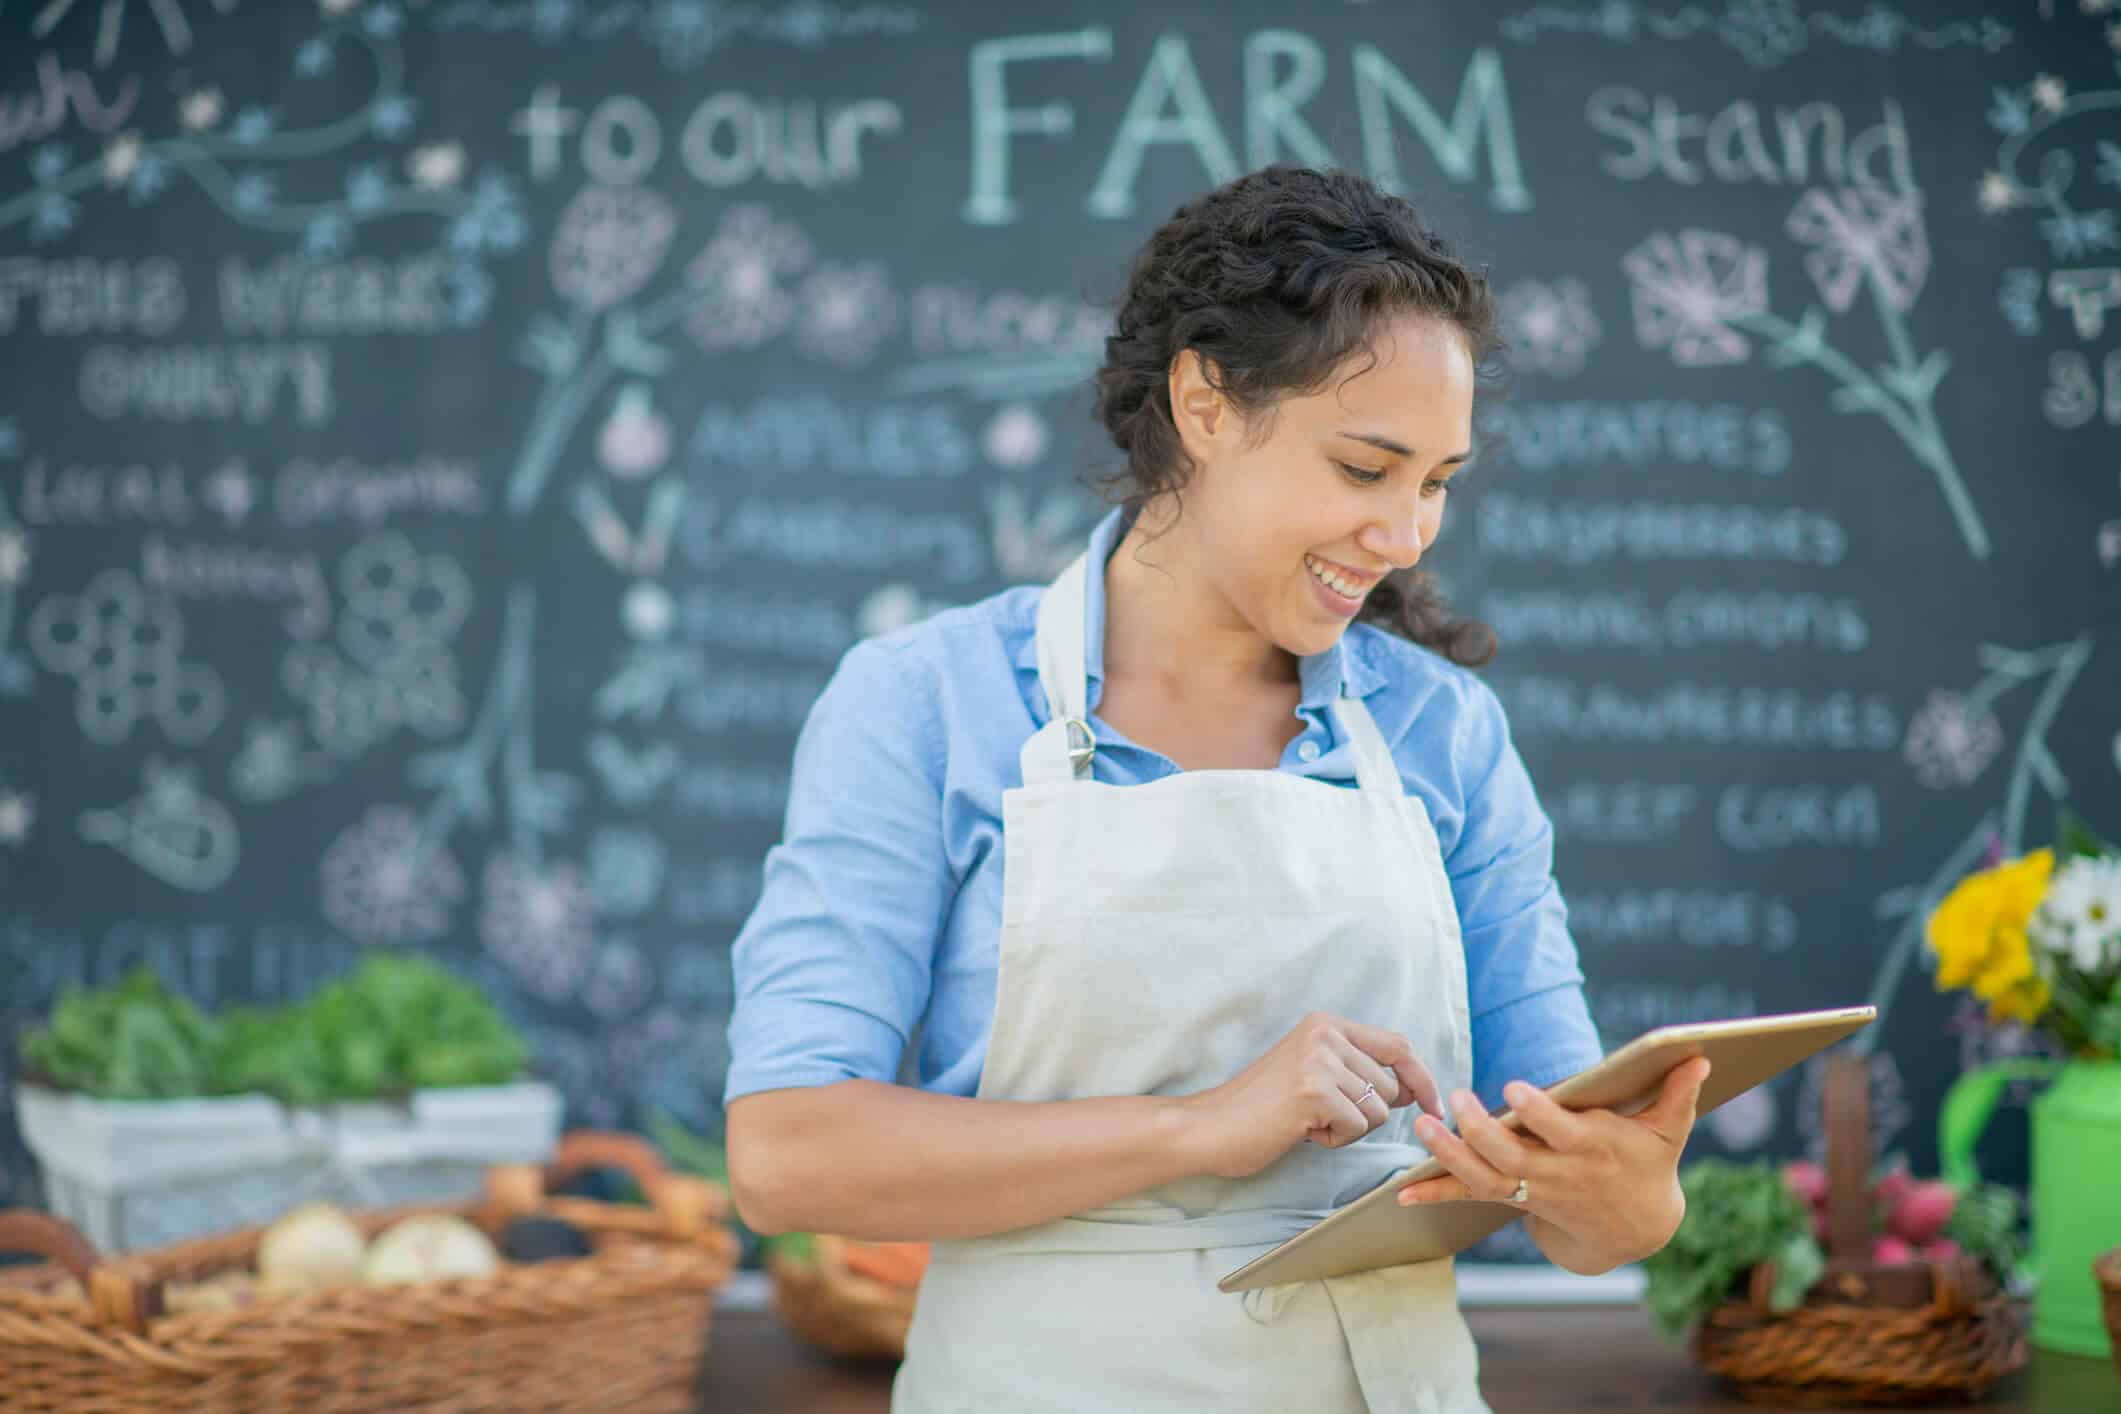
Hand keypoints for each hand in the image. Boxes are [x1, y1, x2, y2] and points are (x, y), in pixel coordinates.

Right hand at [1182, 1012, 1445, 1180]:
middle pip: (1390, 1087)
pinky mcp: (1313, 1091)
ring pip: (1377, 1112)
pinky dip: (1334, 1139)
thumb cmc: (1261, 1108)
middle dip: (1367, 1114)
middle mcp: (1325, 1034)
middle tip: (1321, 1116)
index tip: (1434, 1107)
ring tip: (1307, 1120)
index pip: (1398, 1046)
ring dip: (1348, 1128)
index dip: (1422, 1079)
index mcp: (1326, 1024)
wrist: (1211, 1126)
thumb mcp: (1313, 1072)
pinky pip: (1356, 1128)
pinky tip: (1301, 1130)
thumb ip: (1357, 1070)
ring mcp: (1319, 1060)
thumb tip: (1414, 1087)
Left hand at [1394, 1057, 1711, 1275]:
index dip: (1538, 1113)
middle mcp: (1556, 1172)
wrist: (1634, 1228)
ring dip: (1448, 1157)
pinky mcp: (1511, 1198)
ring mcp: (1531, 1189)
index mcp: (1592, 1148)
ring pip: (1483, 1179)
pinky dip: (1434, 1193)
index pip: (1561, 1132)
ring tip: (1422, 1128)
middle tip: (1457, 1099)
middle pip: (1512, 1157)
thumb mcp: (1667, 1132)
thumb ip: (1678, 1094)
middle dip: (1481, 1131)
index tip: (1515, 1089)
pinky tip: (1400, 1192)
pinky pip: (1468, 1196)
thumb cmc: (1648, 1164)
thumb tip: (1698, 1055)